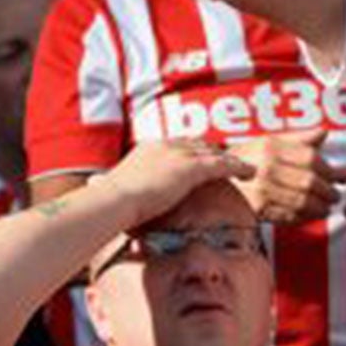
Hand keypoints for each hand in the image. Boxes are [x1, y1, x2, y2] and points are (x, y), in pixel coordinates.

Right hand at [100, 139, 255, 225]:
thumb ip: (113, 186)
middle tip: (228, 160)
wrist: (115, 200)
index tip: (200, 156)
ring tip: (246, 168)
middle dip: (214, 152)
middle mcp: (166, 146)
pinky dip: (238, 167)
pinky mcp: (191, 167)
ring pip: (214, 153)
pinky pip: (222, 164)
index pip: (176, 144)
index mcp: (148, 148)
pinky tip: (250, 173)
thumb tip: (95, 188)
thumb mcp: (113, 188)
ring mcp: (179, 155)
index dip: (191, 150)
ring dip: (232, 160)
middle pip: (198, 145)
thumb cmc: (109, 200)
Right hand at [227, 128, 342, 222]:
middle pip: (310, 182)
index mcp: (272, 147)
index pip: (311, 159)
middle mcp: (267, 167)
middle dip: (328, 192)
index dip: (328, 170)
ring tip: (325, 208)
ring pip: (303, 201)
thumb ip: (298, 139)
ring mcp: (262, 189)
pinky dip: (304, 218)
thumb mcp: (269, 142)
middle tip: (334, 197)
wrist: (216, 181)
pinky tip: (308, 216)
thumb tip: (323, 134)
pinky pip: (290, 216)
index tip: (333, 177)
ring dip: (320, 208)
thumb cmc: (247, 160)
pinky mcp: (258, 209)